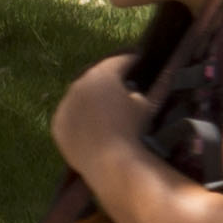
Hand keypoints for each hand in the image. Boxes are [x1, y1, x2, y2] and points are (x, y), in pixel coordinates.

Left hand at [46, 51, 159, 182]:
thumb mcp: (148, 104)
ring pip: (81, 95)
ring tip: (106, 109)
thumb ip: (158, 84)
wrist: (108, 161)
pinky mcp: (57, 124)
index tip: (142, 66)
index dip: (133, 62)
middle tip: (123, 90)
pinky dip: (80, 116)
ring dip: (93, 98)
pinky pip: (70, 115)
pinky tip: (92, 126)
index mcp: (102, 74)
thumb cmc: (131, 128)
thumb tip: (165, 72)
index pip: (120, 61)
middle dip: (110, 80)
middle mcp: (79, 84)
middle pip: (97, 77)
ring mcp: (64, 105)